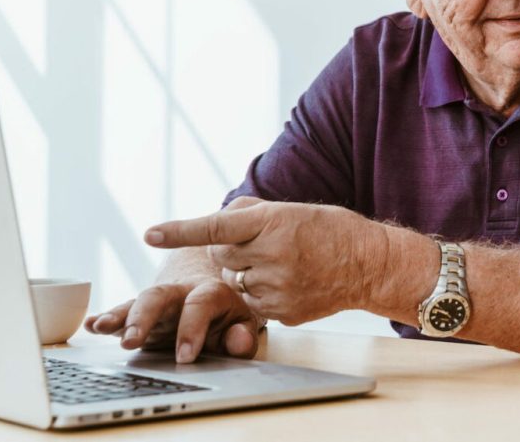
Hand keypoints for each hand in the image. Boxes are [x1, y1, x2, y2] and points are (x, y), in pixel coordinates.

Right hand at [83, 279, 261, 362]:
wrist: (212, 295)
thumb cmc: (228, 315)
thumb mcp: (244, 324)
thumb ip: (242, 335)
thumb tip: (238, 342)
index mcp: (211, 292)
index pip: (200, 305)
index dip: (192, 329)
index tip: (185, 357)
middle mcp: (181, 292)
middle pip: (160, 296)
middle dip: (144, 317)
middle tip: (132, 342)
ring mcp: (159, 302)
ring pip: (137, 301)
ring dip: (119, 316)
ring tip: (101, 328)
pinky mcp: (141, 313)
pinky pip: (121, 312)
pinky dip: (104, 318)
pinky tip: (90, 326)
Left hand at [143, 196, 387, 324]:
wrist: (369, 264)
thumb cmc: (329, 229)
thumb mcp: (290, 208)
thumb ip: (248, 213)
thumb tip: (216, 222)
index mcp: (273, 223)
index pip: (216, 227)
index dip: (180, 231)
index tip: (150, 234)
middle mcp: (272, 256)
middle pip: (219, 257)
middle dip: (231, 250)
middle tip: (262, 244)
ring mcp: (276, 288)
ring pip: (234, 281)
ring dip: (246, 272)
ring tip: (283, 263)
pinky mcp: (280, 312)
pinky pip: (250, 302)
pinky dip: (260, 292)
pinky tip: (289, 282)